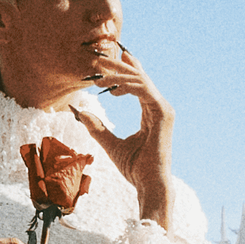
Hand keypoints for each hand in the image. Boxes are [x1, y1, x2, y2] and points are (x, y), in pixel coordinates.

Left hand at [76, 35, 173, 225]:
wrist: (149, 184)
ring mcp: (163, 109)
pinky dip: (126, 85)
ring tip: (97, 73)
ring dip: (117, 74)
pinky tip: (110, 87)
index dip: (124, 70)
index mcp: (151, 112)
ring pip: (140, 80)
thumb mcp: (110, 144)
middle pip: (139, 77)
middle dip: (118, 66)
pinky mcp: (163, 113)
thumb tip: (81, 113)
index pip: (138, 84)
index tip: (105, 62)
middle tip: (97, 59)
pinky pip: (143, 90)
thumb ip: (97, 127)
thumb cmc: (135, 169)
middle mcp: (159, 108)